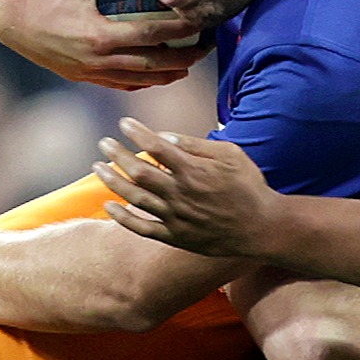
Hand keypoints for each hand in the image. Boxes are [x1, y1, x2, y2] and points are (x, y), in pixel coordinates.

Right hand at [0, 0, 210, 89]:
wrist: (9, 20)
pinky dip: (141, 81)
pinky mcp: (83, 77)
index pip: (152, 35)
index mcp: (101, 36)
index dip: (181, 31)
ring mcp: (90, 73)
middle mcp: (98, 61)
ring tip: (186, 66)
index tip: (202, 23)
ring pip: (138, 81)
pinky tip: (154, 75)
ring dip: (166, 75)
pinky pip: (119, 84)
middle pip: (153, 66)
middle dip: (183, 60)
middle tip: (205, 50)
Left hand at [94, 118, 276, 257]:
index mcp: (193, 171)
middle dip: (117, 154)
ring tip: (98, 167)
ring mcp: (176, 217)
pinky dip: (123, 217)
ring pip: (135, 198)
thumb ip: (196, 145)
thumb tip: (165, 137)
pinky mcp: (175, 237)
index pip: (156, 147)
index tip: (124, 122)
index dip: (136, 133)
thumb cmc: (249, 187)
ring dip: (113, 181)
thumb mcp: (231, 155)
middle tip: (103, 143)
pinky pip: (142, 228)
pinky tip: (109, 205)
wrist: (262, 228)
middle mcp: (180, 194)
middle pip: (138, 171)